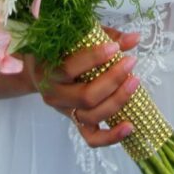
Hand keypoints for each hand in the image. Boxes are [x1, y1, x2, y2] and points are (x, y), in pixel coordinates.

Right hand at [25, 26, 141, 147]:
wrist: (37, 70)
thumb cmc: (60, 48)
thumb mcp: (76, 36)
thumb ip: (105, 36)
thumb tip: (135, 38)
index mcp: (48, 71)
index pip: (69, 68)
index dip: (94, 58)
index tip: (115, 47)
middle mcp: (54, 95)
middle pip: (85, 96)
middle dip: (113, 80)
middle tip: (131, 62)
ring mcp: (65, 111)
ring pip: (91, 116)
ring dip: (117, 101)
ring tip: (134, 82)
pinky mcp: (75, 123)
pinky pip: (92, 138)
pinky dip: (111, 136)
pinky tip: (130, 126)